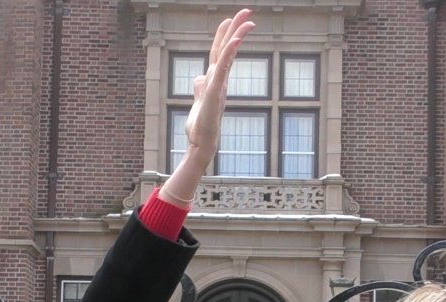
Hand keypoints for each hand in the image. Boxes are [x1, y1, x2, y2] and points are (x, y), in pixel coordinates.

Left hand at [159, 9, 255, 206]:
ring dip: (237, 36)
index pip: (220, 52)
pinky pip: (223, 68)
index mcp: (214, 79)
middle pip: (227, 48)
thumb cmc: (200, 126)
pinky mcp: (215, 91)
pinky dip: (229, 54)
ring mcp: (218, 84)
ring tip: (248, 20)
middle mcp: (219, 79)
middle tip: (248, 11)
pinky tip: (234, 41)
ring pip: (228, 55)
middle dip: (236, 28)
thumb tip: (200, 76)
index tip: (231, 19)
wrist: (200, 143)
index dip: (225, 35)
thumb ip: (200, 86)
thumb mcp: (197, 100)